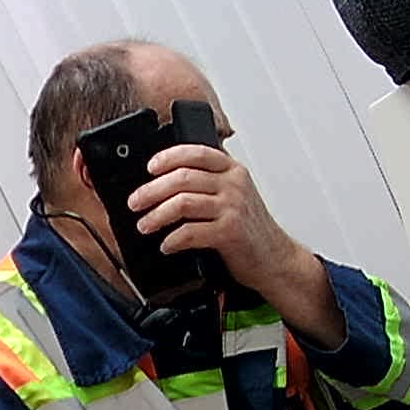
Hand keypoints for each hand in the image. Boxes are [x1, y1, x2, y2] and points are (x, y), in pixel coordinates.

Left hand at [126, 143, 301, 290]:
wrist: (273, 257)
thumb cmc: (247, 227)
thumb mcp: (232, 195)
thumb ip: (206, 183)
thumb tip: (162, 182)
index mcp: (232, 170)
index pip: (196, 152)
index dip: (168, 157)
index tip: (150, 168)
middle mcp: (234, 184)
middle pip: (182, 178)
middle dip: (151, 191)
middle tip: (135, 203)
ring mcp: (233, 207)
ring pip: (182, 203)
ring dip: (156, 216)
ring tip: (144, 225)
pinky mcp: (230, 232)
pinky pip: (191, 232)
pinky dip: (172, 240)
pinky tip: (166, 245)